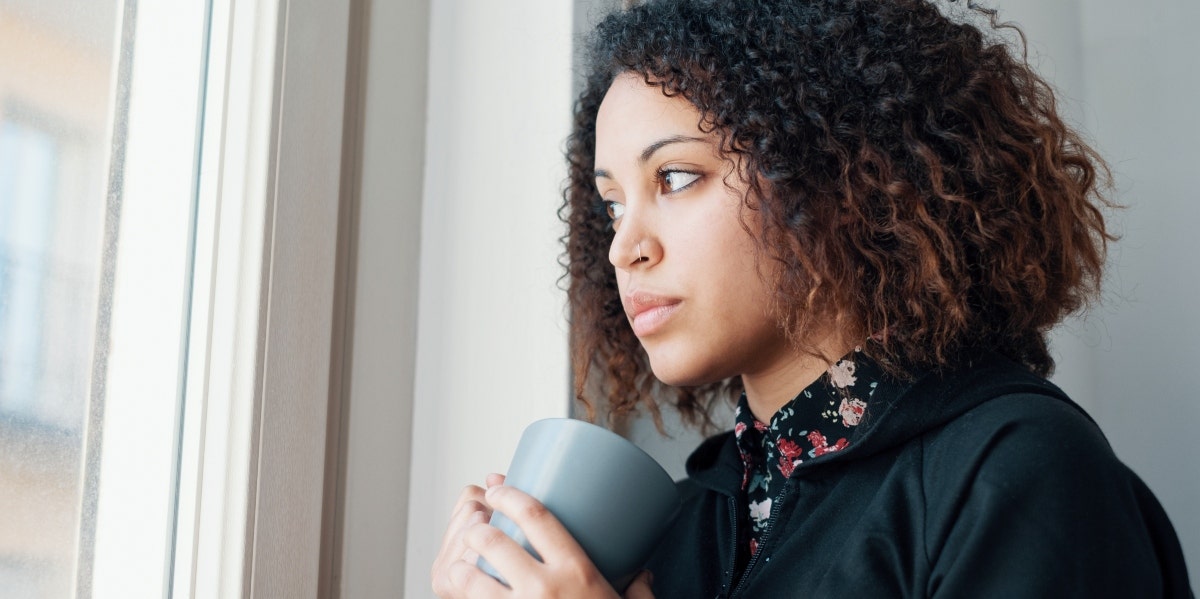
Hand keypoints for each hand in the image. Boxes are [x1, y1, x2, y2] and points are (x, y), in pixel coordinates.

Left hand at [433, 482, 655, 597]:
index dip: (511, 496)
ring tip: (460, 563)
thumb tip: (643, 575)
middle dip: (476, 529)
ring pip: (470, 580)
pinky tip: (465, 596)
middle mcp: (545, 590)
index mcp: (577, 572)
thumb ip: (638, 589)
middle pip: (494, 542)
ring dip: (459, 567)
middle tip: (475, 527)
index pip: (537, 517)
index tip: (499, 489)